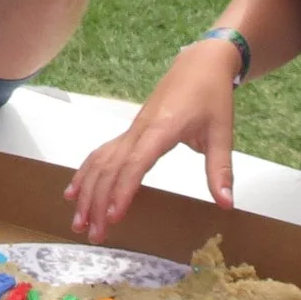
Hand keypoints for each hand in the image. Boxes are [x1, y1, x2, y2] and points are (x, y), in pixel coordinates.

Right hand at [67, 39, 239, 242]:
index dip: (123, 190)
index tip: (114, 216)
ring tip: (79, 221)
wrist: (199, 64)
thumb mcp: (222, 133)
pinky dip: (85, 173)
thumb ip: (220, 169)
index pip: (136, 163)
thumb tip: (226, 204)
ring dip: (87, 192)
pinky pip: (101, 153)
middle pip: (110, 168)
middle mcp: (139, 131)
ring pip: (100, 162)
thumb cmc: (211, 96)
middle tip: (94, 234)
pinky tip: (74, 192)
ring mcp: (131, 131)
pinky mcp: (130, 132)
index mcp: (161, 130)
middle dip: (98, 202)